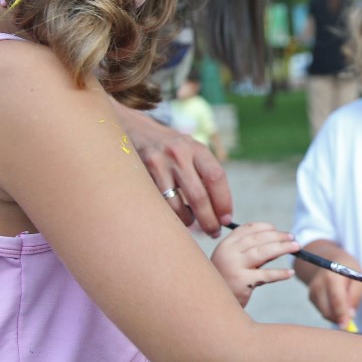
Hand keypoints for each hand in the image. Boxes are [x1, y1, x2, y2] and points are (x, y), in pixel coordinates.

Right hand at [116, 102, 232, 235]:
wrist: (135, 130)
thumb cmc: (170, 149)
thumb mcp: (190, 151)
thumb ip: (204, 173)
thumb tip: (220, 211)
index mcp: (197, 148)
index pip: (217, 177)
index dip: (224, 202)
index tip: (226, 219)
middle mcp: (179, 153)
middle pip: (199, 196)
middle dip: (209, 219)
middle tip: (213, 232)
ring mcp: (158, 163)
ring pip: (177, 205)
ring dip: (187, 221)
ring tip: (191, 222)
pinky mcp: (141, 173)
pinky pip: (159, 203)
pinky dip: (169, 215)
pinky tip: (172, 215)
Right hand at [211, 222, 301, 306]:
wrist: (213, 303)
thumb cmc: (228, 281)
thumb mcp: (234, 261)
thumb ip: (250, 251)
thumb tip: (278, 241)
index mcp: (225, 245)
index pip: (247, 229)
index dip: (265, 228)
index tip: (278, 230)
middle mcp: (228, 253)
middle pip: (257, 239)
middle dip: (278, 236)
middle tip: (293, 238)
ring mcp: (234, 267)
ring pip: (263, 252)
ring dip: (282, 248)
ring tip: (296, 247)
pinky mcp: (241, 282)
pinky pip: (265, 275)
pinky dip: (280, 274)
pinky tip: (290, 273)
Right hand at [307, 259, 361, 329]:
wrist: (330, 260)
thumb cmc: (348, 270)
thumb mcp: (359, 279)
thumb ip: (355, 296)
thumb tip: (350, 316)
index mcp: (332, 276)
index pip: (336, 299)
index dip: (342, 314)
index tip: (346, 326)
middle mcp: (319, 284)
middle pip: (328, 310)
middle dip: (340, 318)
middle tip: (351, 320)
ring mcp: (313, 291)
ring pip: (325, 313)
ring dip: (336, 316)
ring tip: (346, 305)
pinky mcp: (311, 297)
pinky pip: (323, 311)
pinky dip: (332, 312)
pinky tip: (337, 302)